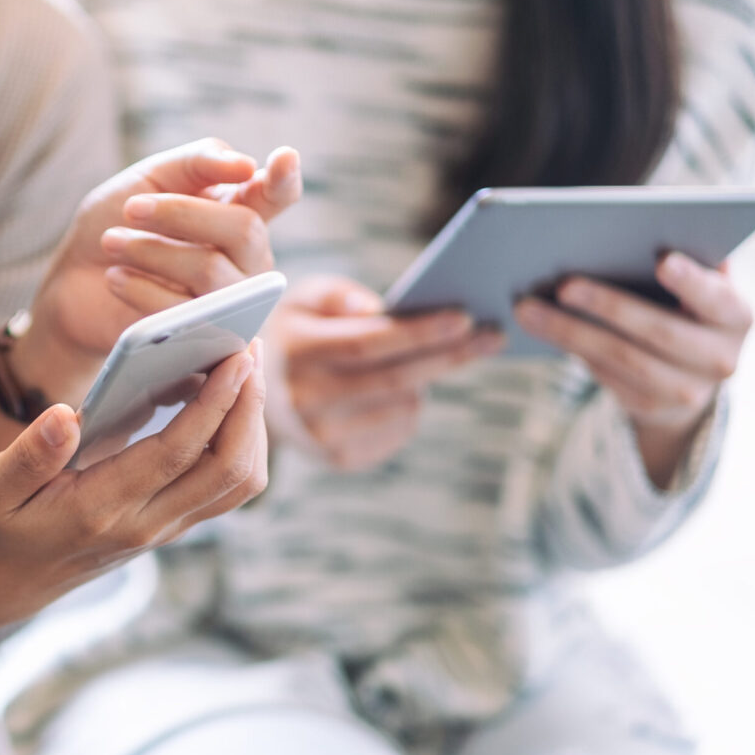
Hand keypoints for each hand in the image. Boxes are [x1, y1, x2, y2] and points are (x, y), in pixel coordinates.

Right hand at [0, 340, 268, 625]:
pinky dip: (241, 442)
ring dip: (252, 426)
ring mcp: (166, 528)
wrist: (10, 581)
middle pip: (228, 470)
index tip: (234, 358)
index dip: (214, 405)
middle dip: (248, 406)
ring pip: (239, 483)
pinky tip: (227, 403)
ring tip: (244, 370)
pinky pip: (228, 487)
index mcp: (101, 509)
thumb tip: (64, 415)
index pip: (177, 455)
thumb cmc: (0, 525)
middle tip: (249, 349)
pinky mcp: (173, 523)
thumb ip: (29, 456)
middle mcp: (146, 524)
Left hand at [16, 139, 300, 402]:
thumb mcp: (150, 178)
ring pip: (211, 271)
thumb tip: (246, 164)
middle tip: (130, 208)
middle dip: (183, 213)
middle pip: (244, 230)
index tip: (284, 158)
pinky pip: (186, 312)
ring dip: (152, 251)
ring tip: (111, 242)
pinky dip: (143, 287)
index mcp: (240, 211)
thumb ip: (197, 162)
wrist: (73, 282)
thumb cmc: (116, 222)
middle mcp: (246, 258)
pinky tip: (115, 277)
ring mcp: (231, 301)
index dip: (285, 179)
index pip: (277, 195)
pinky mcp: (204, 338)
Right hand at [265, 276, 503, 470]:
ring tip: (431, 357)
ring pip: (402, 405)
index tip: (464, 316)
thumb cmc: (299, 333)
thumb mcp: (305, 299)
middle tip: (491, 335)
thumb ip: (339, 295)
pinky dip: (412, 405)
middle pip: (393, 378)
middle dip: (448, 355)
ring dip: (427, 379)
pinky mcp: (339, 458)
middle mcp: (301, 399)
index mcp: (293, 352)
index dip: (418, 332)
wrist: (263, 394)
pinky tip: (403, 389)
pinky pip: (400, 430)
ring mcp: (319, 435)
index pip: (365, 343)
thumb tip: (378, 310)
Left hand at [515, 252, 751, 487]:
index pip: (717, 298)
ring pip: (620, 358)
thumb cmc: (687, 309)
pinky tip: (539, 328)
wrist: (690, 375)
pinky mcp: (646, 407)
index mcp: (736, 317)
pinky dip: (569, 348)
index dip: (691, 282)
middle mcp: (719, 358)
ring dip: (569, 331)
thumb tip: (637, 233)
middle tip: (564, 285)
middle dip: (608, 306)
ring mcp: (684, 390)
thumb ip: (684, 265)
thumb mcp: (698, 289)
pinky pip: (603, 374)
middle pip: (657, 331)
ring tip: (528, 308)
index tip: (661, 261)